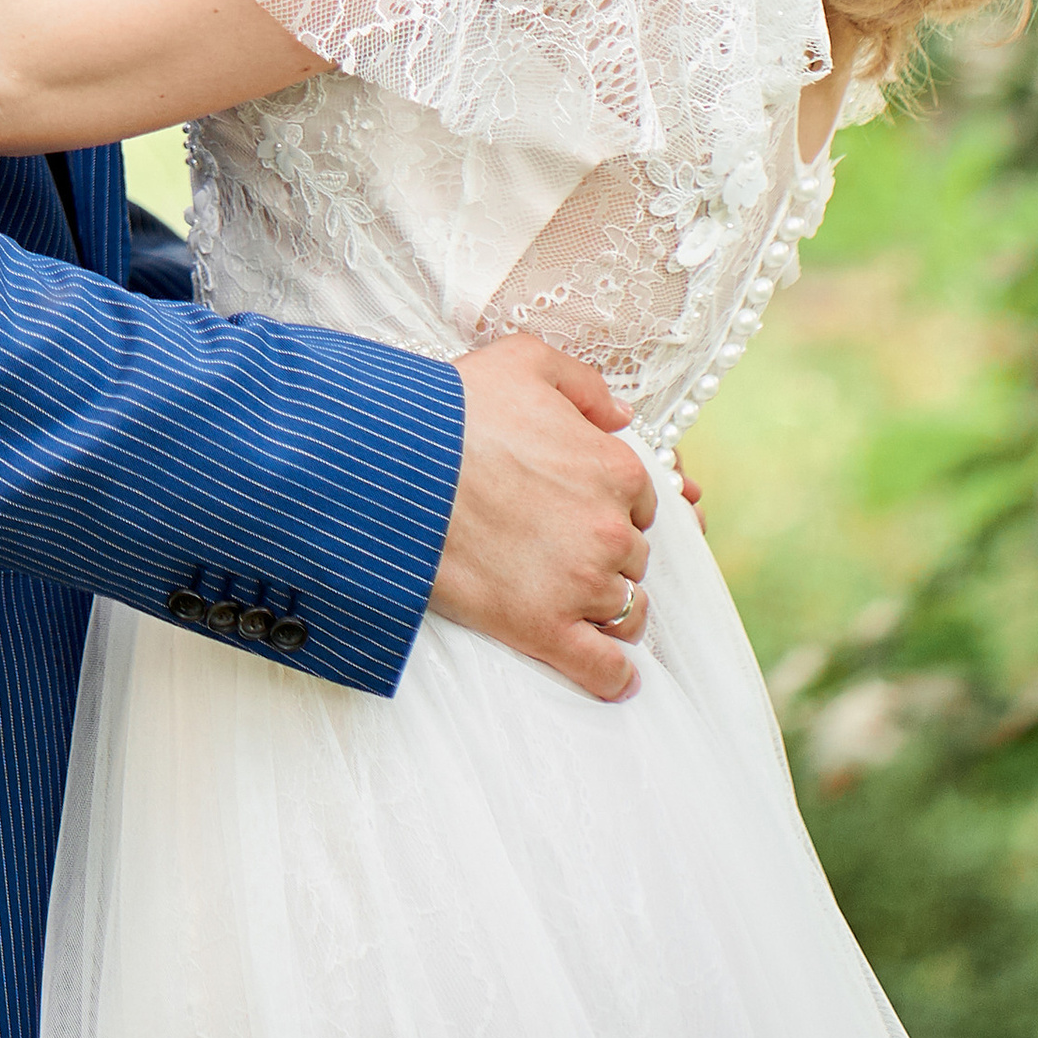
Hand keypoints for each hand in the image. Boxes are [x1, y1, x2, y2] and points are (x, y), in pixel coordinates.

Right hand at [433, 335, 658, 702]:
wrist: (397, 465)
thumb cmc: (455, 408)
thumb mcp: (524, 361)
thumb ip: (584, 384)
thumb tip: (621, 414)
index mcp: (615, 468)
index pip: (641, 504)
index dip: (613, 508)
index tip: (582, 511)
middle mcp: (610, 529)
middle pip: (635, 558)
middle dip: (607, 557)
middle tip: (565, 551)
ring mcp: (580, 584)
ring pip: (627, 612)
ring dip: (608, 610)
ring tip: (578, 607)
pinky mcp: (545, 630)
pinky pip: (604, 670)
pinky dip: (614, 677)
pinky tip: (614, 677)